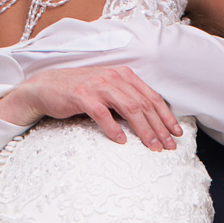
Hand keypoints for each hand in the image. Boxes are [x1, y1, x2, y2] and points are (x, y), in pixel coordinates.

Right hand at [0, 65, 182, 150]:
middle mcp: (113, 77)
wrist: (47, 87)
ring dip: (143, 130)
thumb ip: (127, 100)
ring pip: (129, 108)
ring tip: (151, 146)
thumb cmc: (81, 93)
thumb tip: (151, 121)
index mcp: (123, 75)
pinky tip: (121, 141)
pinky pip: (103, 113)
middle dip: (159, 127)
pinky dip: (114, 129)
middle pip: (144, 104)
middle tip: (168, 146)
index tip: (176, 134)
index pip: (151, 97)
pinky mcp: (82, 95)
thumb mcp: (108, 92)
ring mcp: (98, 85)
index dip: (166, 116)